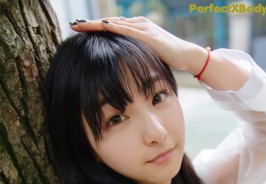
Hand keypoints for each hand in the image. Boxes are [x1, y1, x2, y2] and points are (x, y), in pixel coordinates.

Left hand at [70, 16, 203, 74]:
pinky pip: (126, 29)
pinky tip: (101, 26)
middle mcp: (137, 25)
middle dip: (90, 24)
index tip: (80, 31)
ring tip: (79, 25)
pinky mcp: (147, 34)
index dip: (95, 29)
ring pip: (114, 24)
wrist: (186, 57)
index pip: (112, 28)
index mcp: (137, 30)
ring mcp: (142, 27)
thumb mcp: (147, 59)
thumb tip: (125, 71)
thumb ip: (136, 59)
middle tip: (73, 25)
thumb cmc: (168, 60)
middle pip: (109, 23)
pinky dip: (113, 27)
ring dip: (96, 24)